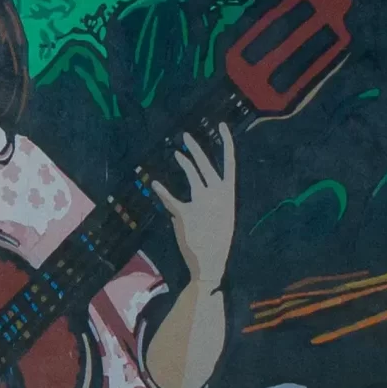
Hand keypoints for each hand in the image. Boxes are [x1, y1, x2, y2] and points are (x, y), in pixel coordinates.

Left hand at [152, 127, 236, 285]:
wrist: (210, 262)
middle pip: (205, 164)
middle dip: (195, 148)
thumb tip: (197, 190)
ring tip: (176, 153)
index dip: (227, 143)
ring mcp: (201, 202)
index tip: (222, 126)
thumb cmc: (217, 239)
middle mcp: (217, 194)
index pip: (230, 163)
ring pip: (191, 175)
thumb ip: (212, 199)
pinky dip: (162, 191)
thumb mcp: (223, 215)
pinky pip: (170, 198)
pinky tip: (156, 184)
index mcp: (229, 194)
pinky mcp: (184, 212)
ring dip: (183, 162)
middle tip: (186, 136)